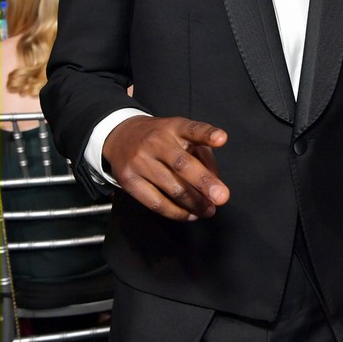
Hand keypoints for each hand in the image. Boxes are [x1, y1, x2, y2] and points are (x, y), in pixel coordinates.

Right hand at [102, 115, 229, 221]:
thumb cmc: (162, 139)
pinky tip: (190, 214)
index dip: (207, 134)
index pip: (192, 129)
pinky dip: (176, 212)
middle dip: (204, 182)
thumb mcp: (183, 136)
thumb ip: (203, 154)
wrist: (121, 137)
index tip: (221, 139)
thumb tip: (215, 182)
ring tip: (208, 210)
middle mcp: (156, 142)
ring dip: (195, 203)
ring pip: (172, 188)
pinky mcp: (128, 180)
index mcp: (174, 127)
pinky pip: (156, 203)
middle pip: (182, 164)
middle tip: (221, 197)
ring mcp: (140, 161)